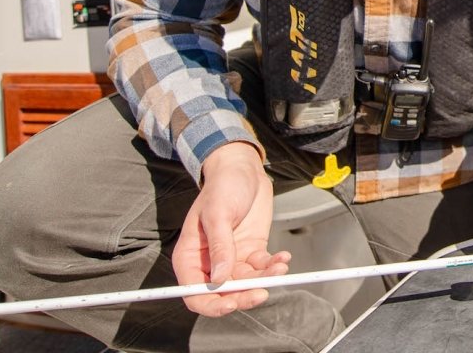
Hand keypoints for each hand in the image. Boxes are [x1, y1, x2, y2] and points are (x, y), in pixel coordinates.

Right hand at [173, 141, 287, 316]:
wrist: (243, 169)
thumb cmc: (222, 186)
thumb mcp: (218, 214)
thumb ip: (219, 247)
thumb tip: (219, 279)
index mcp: (190, 257)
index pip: (194, 293)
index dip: (211, 304)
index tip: (231, 304)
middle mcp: (209, 263)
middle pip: (223, 294)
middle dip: (243, 295)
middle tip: (262, 291)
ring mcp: (231, 259)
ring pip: (247, 284)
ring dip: (264, 279)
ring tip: (278, 266)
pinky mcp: (251, 252)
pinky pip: (262, 269)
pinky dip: (274, 267)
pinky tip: (282, 258)